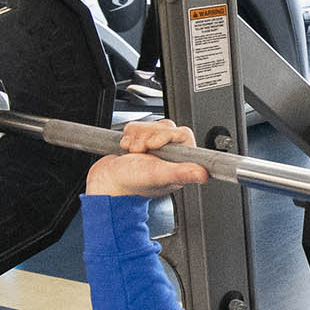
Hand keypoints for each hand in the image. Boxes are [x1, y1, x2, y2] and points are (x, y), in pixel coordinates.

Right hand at [84, 119, 208, 197]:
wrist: (106, 182)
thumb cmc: (130, 184)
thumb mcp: (158, 175)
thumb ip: (181, 172)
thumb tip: (203, 174)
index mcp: (180, 164)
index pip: (182, 134)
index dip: (166, 135)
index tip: (153, 145)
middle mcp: (170, 156)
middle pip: (165, 127)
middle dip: (147, 136)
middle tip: (140, 151)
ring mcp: (155, 148)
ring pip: (150, 125)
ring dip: (136, 136)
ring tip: (133, 152)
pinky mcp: (141, 142)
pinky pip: (138, 126)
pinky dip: (129, 135)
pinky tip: (127, 149)